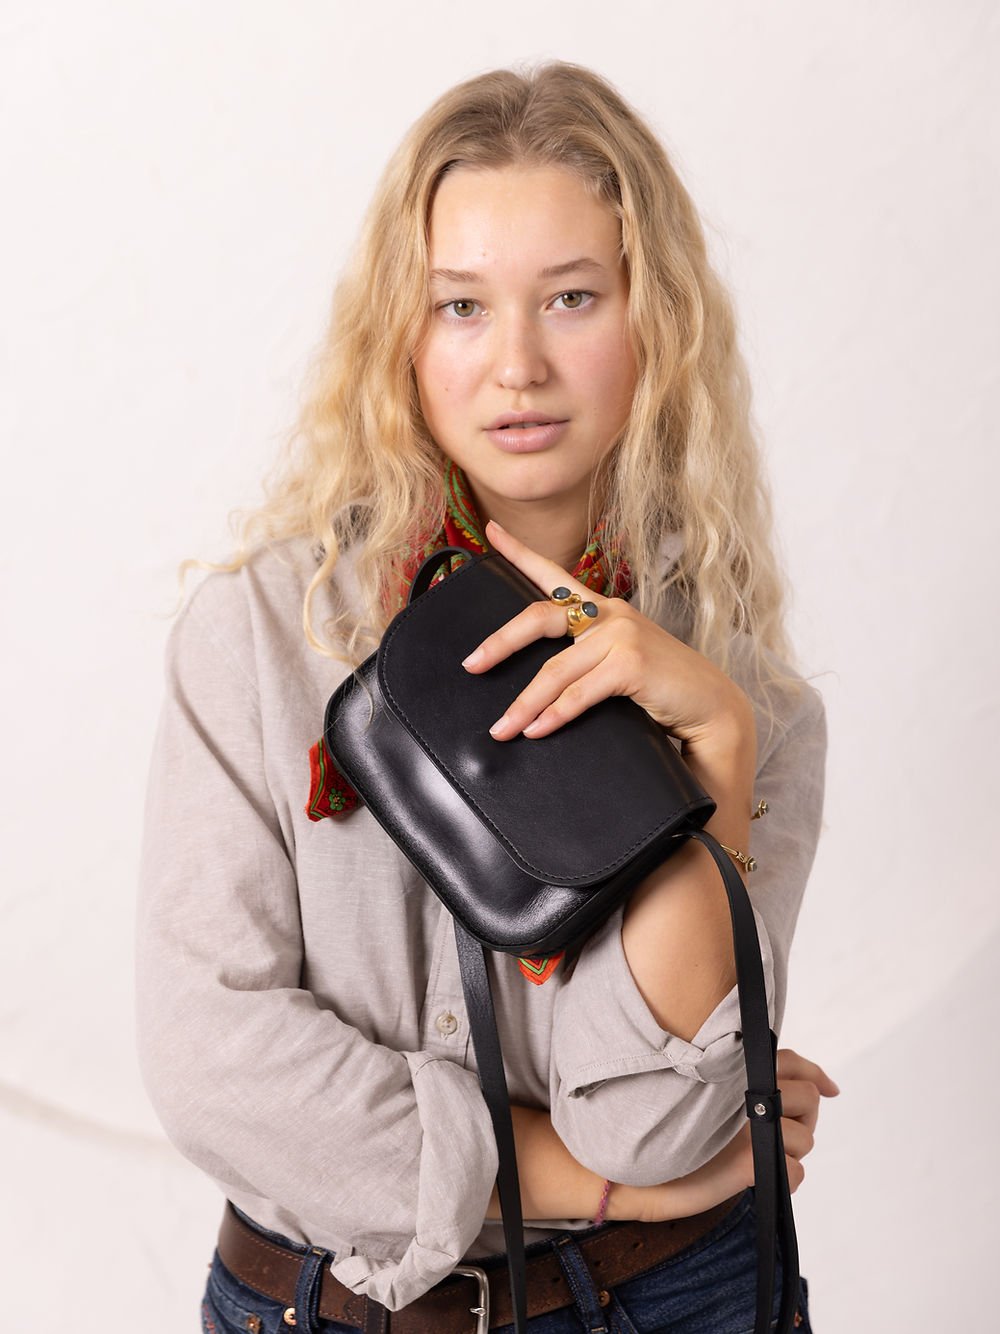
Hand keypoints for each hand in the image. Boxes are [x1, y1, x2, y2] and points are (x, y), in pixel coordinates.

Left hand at [462, 521, 751, 755]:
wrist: (712, 710)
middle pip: (538, 618)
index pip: (553, 577)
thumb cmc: (664, 691)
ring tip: (503, 729)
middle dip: (500, 643)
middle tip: (471, 666)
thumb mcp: (619, 666)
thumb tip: (539, 691)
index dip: (520, 552)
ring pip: (555, 670)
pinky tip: (538, 730)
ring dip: (525, 704)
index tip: (490, 531)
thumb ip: (585, 663)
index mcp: (604, 611)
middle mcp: (610, 615)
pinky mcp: (632, 663)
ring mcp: (622, 635)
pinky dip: (555, 714)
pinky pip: (579, 692)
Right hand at [622, 1048, 840, 1222]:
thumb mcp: (701, 1096)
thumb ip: (738, 1082)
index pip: (791, 1061)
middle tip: (776, 1133)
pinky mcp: (748, 1160)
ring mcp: (748, 1125)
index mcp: (733, 1071)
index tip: (830, 1089)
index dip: (815, 1075)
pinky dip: (784, 1178)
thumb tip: (789, 1086)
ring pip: (804, 1137)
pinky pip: (795, 1171)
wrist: (627, 1172)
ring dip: (788, 1150)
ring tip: (754, 1156)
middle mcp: (744, 1091)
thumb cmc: (662, 1134)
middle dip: (802, 1118)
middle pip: (807, 1098)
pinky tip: (756, 1179)